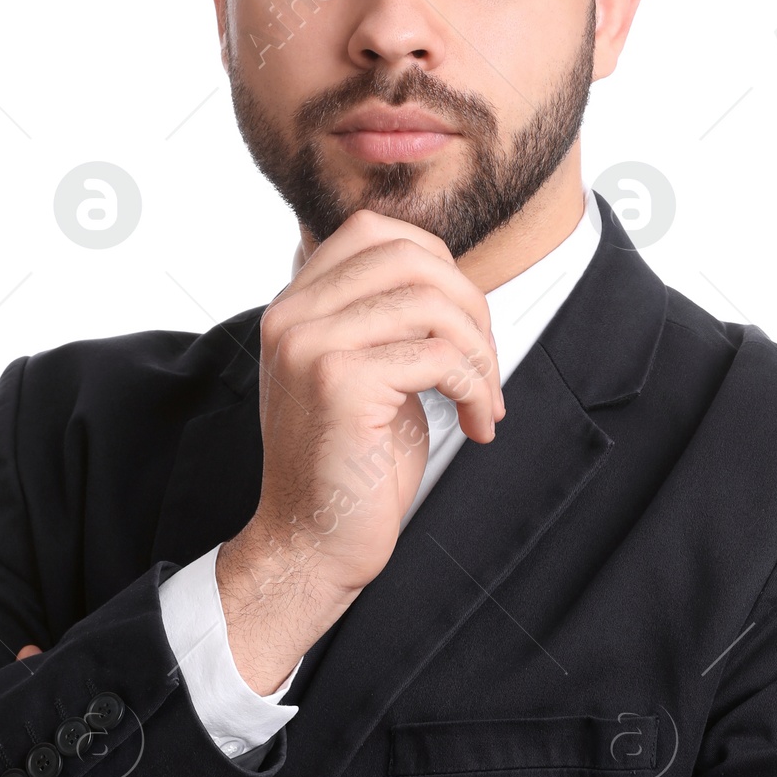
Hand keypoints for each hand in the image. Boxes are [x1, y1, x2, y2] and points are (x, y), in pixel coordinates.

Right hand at [217, 209, 502, 693]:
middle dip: (470, 305)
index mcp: (294, 307)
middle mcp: (292, 316)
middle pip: (410, 256)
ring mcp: (310, 344)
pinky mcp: (340, 382)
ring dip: (480, 353)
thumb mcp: (363, 372)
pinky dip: (476, 388)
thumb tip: (449, 275)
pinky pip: (440, 356)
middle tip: (485, 364)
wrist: (312, 545)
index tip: (460, 323)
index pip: (373, 231)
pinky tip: (476, 424)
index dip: (437, 263)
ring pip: (432, 302)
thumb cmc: (350, 467)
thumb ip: (384, 319)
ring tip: (484, 400)